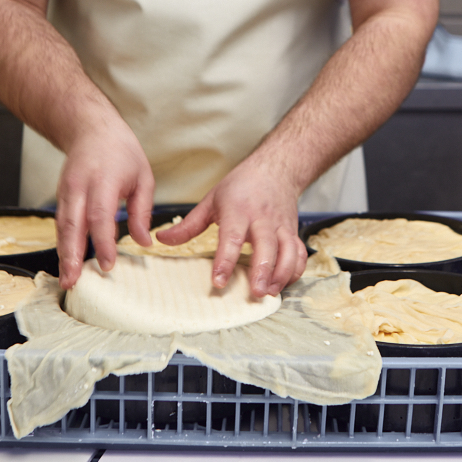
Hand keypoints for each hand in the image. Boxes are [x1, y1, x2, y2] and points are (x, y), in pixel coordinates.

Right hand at [55, 119, 154, 289]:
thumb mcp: (143, 176)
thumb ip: (142, 211)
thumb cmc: (121, 152)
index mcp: (104, 179)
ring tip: (67, 280)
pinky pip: (60, 224)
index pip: (100, 215)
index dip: (102, 242)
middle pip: (73, 224)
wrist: (90, 129)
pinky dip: (62, 245)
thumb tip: (144, 242)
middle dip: (72, 255)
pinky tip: (66, 264)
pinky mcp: (60, 196)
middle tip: (73, 281)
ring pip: (62, 227)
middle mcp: (80, 186)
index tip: (108, 265)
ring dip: (63, 255)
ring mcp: (66, 191)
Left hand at [156, 157, 306, 297]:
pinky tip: (283, 284)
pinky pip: (299, 254)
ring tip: (269, 293)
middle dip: (262, 270)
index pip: (232, 237)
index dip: (225, 261)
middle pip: (266, 246)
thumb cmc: (241, 186)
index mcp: (238, 210)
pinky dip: (295, 271)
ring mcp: (281, 226)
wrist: (275, 169)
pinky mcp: (293, 232)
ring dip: (281, 274)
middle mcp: (262, 219)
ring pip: (288, 251)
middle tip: (255, 292)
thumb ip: (189, 225)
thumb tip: (162, 241)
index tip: (218, 281)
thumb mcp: (211, 200)